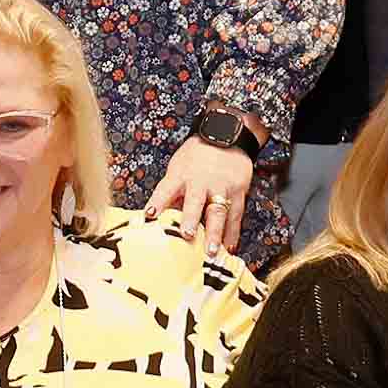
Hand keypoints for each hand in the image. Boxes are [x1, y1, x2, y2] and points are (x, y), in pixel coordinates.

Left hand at [149, 136, 254, 251]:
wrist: (227, 136)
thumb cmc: (197, 156)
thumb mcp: (178, 169)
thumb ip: (172, 194)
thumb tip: (159, 220)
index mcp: (181, 175)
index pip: (166, 189)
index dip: (157, 202)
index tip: (149, 215)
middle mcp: (201, 181)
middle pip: (195, 201)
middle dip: (191, 218)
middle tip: (187, 235)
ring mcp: (221, 187)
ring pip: (218, 211)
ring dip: (215, 233)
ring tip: (211, 252)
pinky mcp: (238, 191)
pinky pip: (235, 215)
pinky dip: (232, 233)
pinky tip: (229, 247)